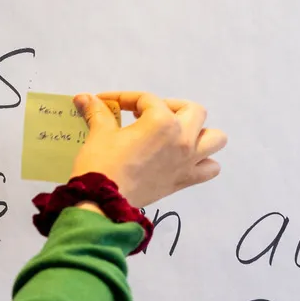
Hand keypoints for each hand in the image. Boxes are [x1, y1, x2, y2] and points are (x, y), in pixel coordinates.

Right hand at [68, 91, 225, 206]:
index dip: (123, 98)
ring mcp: (188, 160)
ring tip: (177, 135)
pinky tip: (184, 160)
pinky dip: (203, 162)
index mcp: (162, 121)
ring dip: (200, 132)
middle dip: (171, 107)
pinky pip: (210, 169)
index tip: (106, 102)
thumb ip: (98, 112)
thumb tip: (84, 97)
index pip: (146, 99)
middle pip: (192, 110)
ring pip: (215, 138)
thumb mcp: (100, 134)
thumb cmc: (102, 165)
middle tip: (148, 115)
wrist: (103, 203)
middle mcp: (183, 138)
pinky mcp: (185, 180)